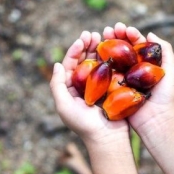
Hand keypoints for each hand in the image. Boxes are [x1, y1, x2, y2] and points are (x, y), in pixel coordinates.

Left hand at [50, 31, 129, 147]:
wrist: (107, 139)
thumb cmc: (84, 125)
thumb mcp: (64, 106)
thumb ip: (57, 85)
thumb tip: (58, 64)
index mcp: (71, 88)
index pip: (71, 64)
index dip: (75, 49)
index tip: (82, 38)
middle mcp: (85, 85)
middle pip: (85, 60)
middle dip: (88, 45)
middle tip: (93, 33)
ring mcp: (100, 86)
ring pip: (99, 63)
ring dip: (100, 49)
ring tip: (104, 37)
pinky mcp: (114, 88)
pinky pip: (112, 70)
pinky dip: (113, 59)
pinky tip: (116, 50)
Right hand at [103, 22, 173, 136]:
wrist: (156, 118)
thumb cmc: (166, 95)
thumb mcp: (171, 69)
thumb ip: (165, 50)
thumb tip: (150, 34)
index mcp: (145, 62)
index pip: (136, 43)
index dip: (129, 34)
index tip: (124, 28)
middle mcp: (132, 69)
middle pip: (121, 48)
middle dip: (114, 36)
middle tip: (108, 29)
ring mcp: (122, 78)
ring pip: (112, 58)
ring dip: (105, 46)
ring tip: (100, 36)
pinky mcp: (113, 88)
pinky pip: (105, 74)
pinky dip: (99, 63)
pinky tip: (95, 53)